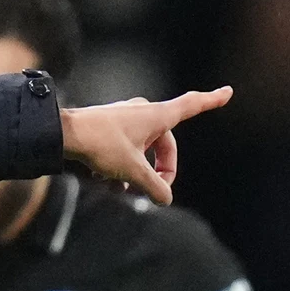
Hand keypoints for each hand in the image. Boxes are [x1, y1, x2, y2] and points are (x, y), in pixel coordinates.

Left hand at [59, 87, 231, 204]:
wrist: (61, 133)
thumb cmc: (101, 144)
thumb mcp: (132, 170)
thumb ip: (153, 186)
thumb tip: (165, 199)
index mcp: (157, 115)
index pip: (192, 105)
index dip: (211, 101)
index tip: (227, 92)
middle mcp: (143, 111)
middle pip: (163, 143)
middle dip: (159, 168)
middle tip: (154, 189)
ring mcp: (124, 116)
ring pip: (141, 148)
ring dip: (135, 170)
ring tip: (119, 187)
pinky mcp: (107, 124)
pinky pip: (123, 146)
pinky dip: (120, 163)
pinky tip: (103, 179)